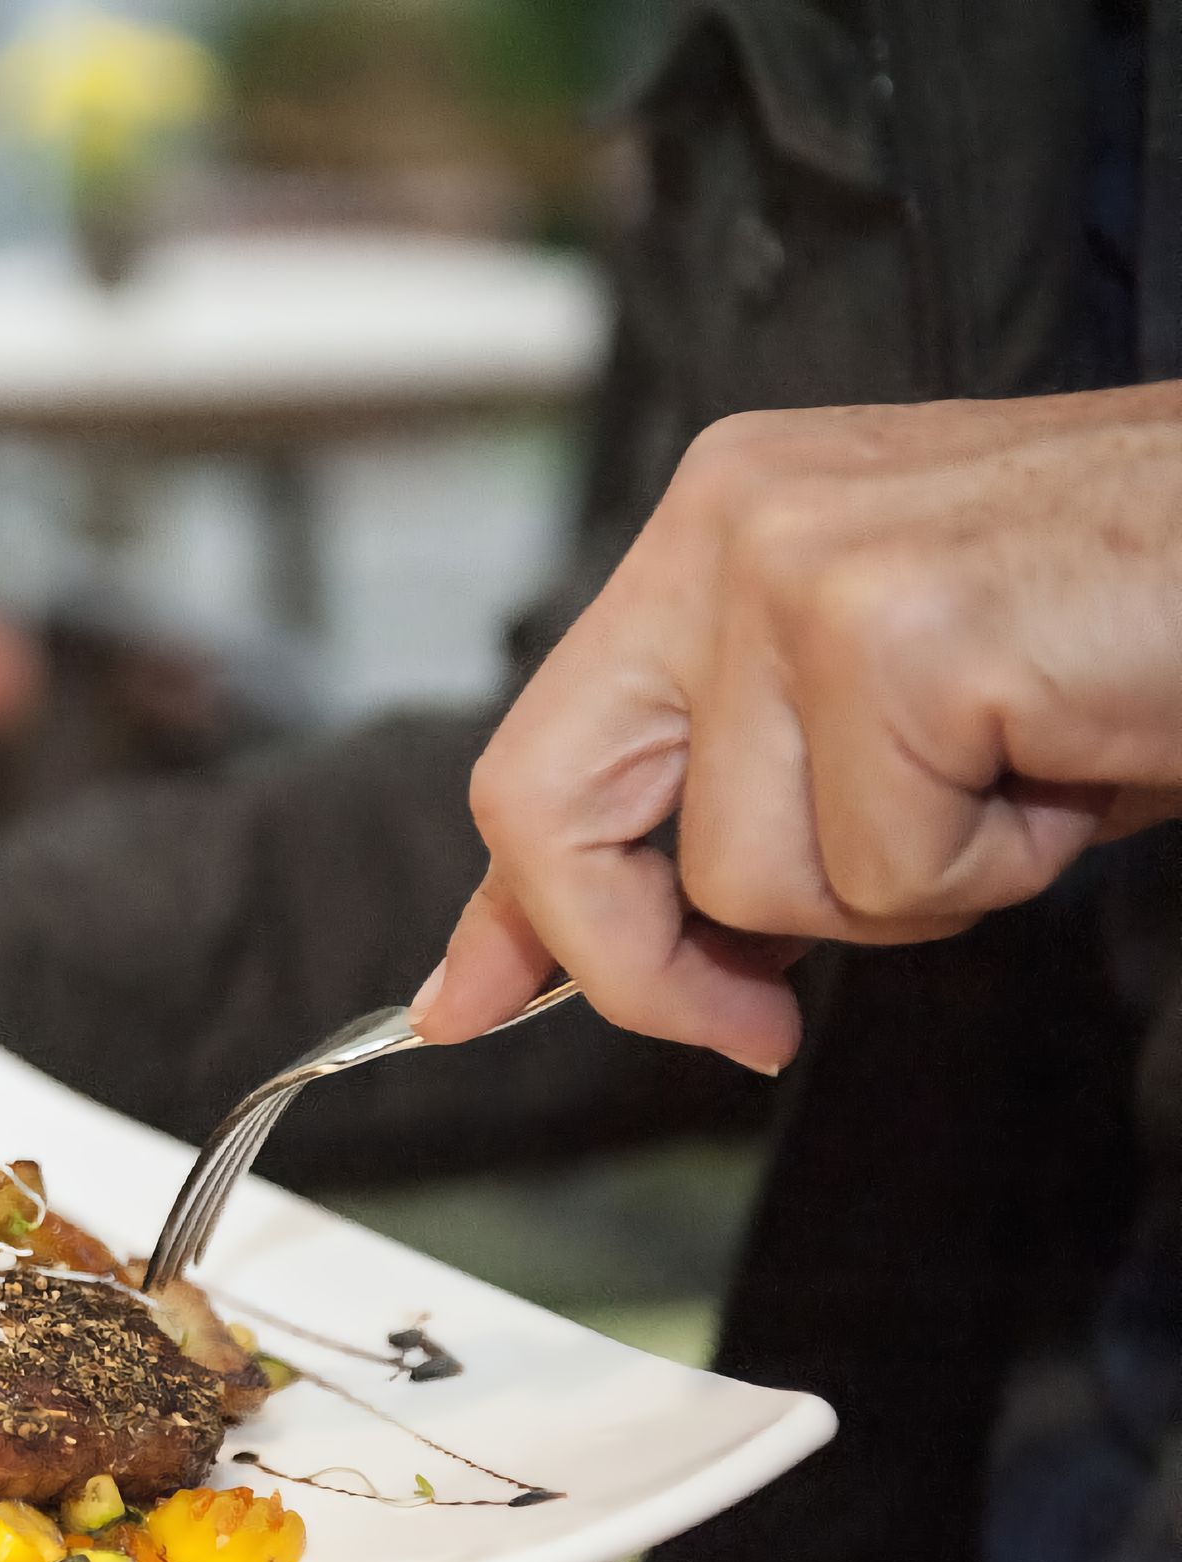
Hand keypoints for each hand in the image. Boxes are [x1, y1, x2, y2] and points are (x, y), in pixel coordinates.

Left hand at [414, 382, 1181, 1070]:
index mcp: (718, 522)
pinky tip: (1060, 763)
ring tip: (1013, 775)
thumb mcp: (894, 725)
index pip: (539, 748)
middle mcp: (728, 522)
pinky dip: (991, 869)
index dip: (511, 907)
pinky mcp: (899, 634)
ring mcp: (800, 567)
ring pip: (745, 878)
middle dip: (639, 957)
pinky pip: (880, 873)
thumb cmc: (1134, 630)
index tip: (465, 1006)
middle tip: (749, 1022)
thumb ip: (725, 816)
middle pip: (548, 808)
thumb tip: (569, 963)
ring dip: (902, 885)